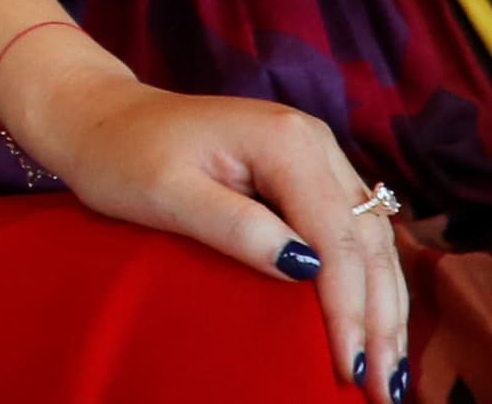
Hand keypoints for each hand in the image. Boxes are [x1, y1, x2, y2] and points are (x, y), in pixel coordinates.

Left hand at [2, 32, 406, 402]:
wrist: (101, 116)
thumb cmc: (123, 153)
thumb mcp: (167, 193)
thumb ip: (236, 227)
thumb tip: (304, 269)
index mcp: (286, 140)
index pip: (335, 238)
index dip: (347, 308)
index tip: (350, 367)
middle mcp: (314, 142)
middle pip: (366, 242)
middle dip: (379, 319)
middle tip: (382, 390)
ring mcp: (316, 156)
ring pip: (372, 241)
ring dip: (384, 308)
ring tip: (389, 376)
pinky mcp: (307, 175)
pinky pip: (353, 235)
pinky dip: (367, 283)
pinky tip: (373, 326)